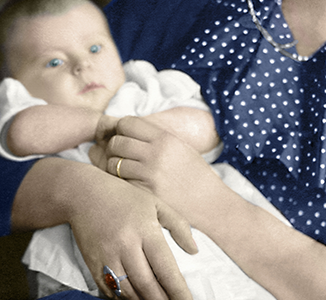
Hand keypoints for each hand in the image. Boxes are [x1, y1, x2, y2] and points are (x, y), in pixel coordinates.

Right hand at [69, 168, 197, 299]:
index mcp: (145, 231)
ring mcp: (107, 256)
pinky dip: (123, 298)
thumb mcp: (154, 203)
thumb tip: (194, 251)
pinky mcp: (93, 263)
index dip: (179, 291)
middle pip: (148, 286)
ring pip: (129, 292)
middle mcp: (126, 246)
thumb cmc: (122, 196)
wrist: (81, 193)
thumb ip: (178, 225)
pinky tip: (135, 298)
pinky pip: (110, 290)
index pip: (166, 270)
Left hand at [92, 116, 223, 225]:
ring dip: (114, 166)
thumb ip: (155, 138)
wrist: (211, 203)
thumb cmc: (196, 175)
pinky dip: (121, 182)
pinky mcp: (146, 192)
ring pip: (114, 163)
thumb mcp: (179, 147)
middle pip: (117, 142)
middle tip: (119, 154)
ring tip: (123, 170)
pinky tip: (130, 183)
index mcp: (165, 138)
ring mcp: (149, 174)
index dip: (121, 129)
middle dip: (114, 147)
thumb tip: (126, 129)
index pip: (127, 123)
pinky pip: (121, 182)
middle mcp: (155, 153)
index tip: (124, 136)